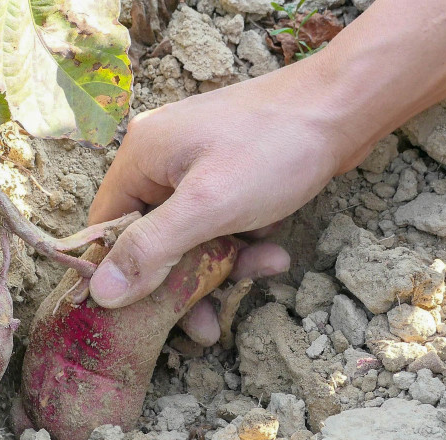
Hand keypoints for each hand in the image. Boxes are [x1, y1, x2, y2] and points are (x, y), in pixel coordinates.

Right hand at [88, 61, 366, 308]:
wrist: (345, 106)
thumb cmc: (275, 148)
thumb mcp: (208, 207)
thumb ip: (152, 250)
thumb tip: (100, 294)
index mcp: (140, 157)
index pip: (104, 230)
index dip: (117, 277)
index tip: (141, 320)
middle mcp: (159, 159)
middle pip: (149, 239)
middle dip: (182, 281)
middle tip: (206, 328)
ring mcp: (194, 165)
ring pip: (189, 236)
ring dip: (222, 264)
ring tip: (265, 271)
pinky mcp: (227, 173)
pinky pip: (218, 222)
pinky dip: (241, 242)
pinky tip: (274, 253)